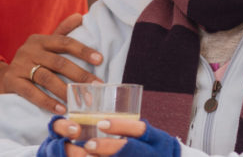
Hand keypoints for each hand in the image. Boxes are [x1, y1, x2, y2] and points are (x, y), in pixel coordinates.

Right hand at [0, 14, 103, 113]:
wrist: (2, 78)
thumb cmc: (31, 62)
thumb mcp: (44, 46)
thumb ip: (61, 32)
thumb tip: (79, 16)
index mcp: (40, 40)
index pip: (65, 42)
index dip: (83, 50)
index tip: (100, 60)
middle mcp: (29, 50)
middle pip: (58, 62)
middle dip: (80, 75)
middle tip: (96, 87)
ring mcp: (19, 66)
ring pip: (46, 78)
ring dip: (65, 91)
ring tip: (81, 101)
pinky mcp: (12, 81)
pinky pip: (31, 92)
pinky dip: (47, 101)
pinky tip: (61, 109)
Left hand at [48, 116, 179, 156]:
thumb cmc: (150, 147)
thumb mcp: (147, 135)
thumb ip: (126, 124)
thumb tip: (95, 92)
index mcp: (156, 138)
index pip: (140, 129)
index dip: (120, 126)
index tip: (101, 123)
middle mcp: (153, 153)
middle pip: (130, 149)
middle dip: (108, 147)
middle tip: (89, 144)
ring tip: (86, 156)